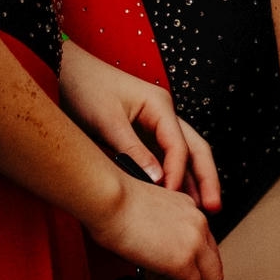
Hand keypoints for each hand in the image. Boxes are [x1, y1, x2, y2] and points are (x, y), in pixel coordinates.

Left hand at [60, 41, 221, 210]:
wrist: (65, 71)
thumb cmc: (85, 88)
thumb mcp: (107, 121)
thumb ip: (133, 151)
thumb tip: (157, 180)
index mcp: (160, 105)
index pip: (179, 145)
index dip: (178, 173)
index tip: (172, 197)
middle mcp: (164, 114)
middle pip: (196, 148)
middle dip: (207, 178)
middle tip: (214, 206)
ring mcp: (156, 123)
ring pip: (185, 154)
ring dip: (194, 180)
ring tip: (203, 208)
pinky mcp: (144, 133)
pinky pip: (166, 157)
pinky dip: (174, 175)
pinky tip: (176, 195)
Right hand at [85, 174, 223, 279]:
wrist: (108, 200)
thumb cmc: (115, 203)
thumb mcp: (149, 214)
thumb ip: (162, 232)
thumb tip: (155, 254)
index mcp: (190, 209)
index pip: (203, 244)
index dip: (186, 261)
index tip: (166, 267)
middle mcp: (198, 223)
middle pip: (212, 261)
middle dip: (191, 278)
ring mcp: (194, 242)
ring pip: (210, 277)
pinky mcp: (183, 261)